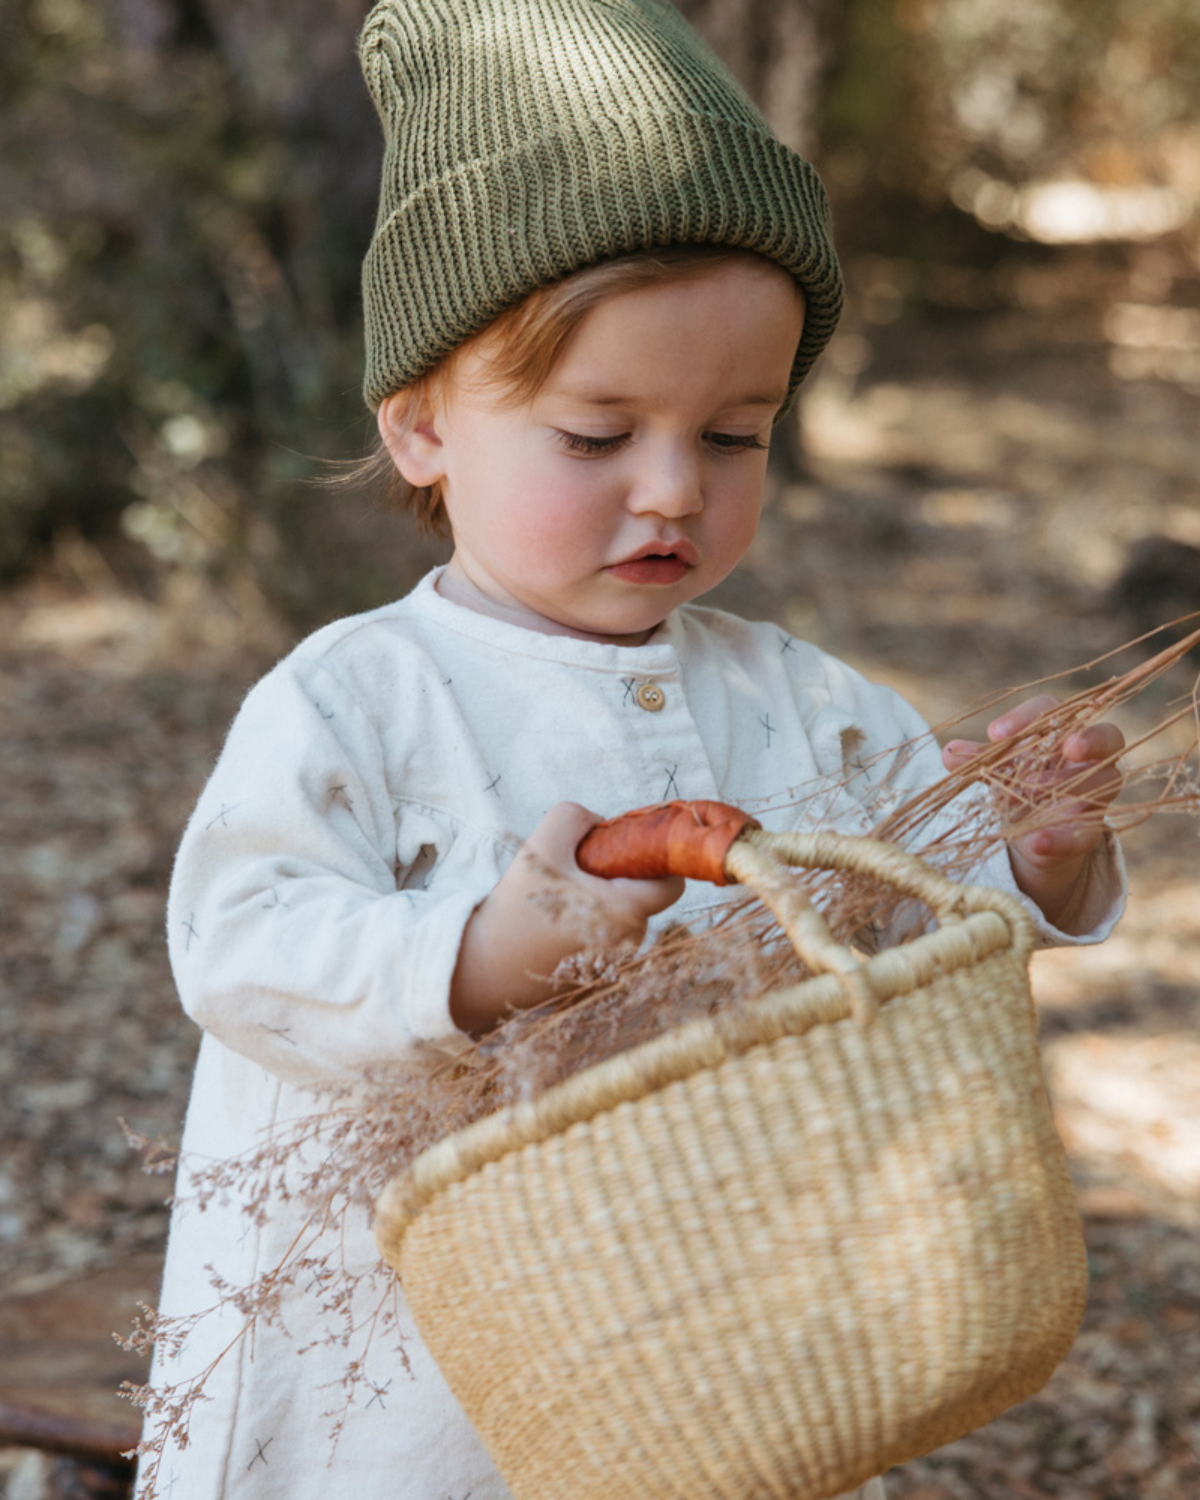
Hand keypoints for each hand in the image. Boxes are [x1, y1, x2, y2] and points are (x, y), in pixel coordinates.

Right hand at [449, 802, 684, 1033]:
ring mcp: (615, 964)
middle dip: (617, 873)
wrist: (483, 972)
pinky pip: (605, 936)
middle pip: (643, 894)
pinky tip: (553, 922)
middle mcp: (630, 943)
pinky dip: (588, 921)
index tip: (620, 845)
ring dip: (600, 897)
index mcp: (626, 913)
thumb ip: (576, 818)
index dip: (654, 856)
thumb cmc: (515, 910)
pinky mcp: (596, 975)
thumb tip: (601, 823)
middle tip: (576, 866)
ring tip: (558, 895)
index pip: (673, 881)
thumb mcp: (540, 846)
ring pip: (622, 914)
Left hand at [942, 693, 1124, 927]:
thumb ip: (980, 760)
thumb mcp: (999, 770)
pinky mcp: (1091, 830)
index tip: (993, 733)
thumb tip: (950, 752)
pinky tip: (1036, 842)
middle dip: (1090, 739)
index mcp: (1061, 733)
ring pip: (1106, 780)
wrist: (1034, 829)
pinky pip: (1085, 833)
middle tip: (1068, 747)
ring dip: (1067, 782)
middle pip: (1108, 736)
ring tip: (1028, 789)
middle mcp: (1089, 757)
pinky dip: (1059, 839)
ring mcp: (1097, 792)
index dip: (1026, 716)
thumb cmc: (1020, 781)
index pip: (1053, 710)